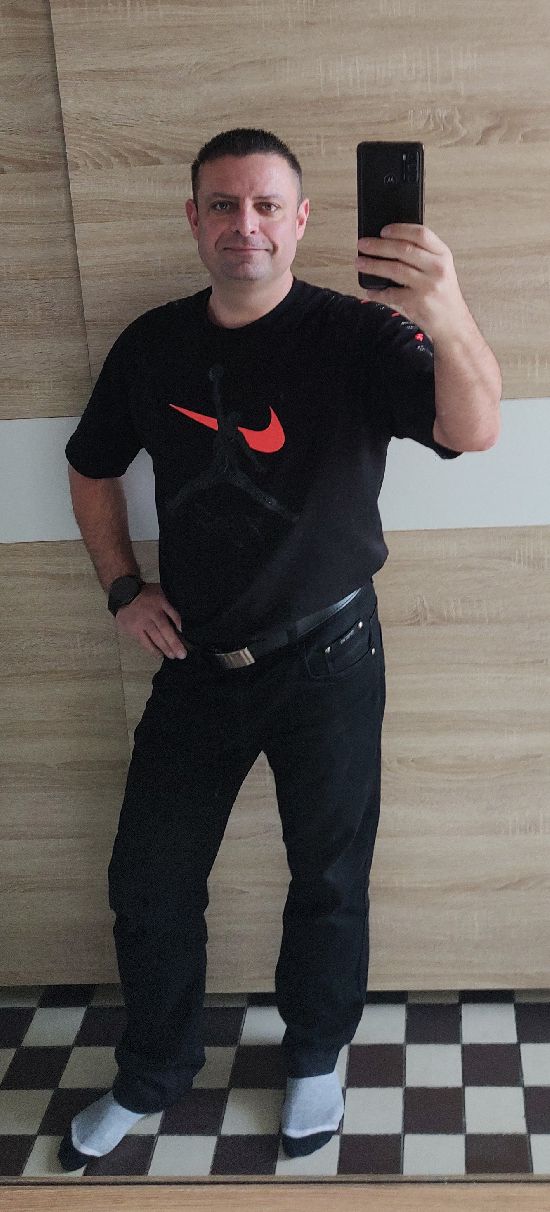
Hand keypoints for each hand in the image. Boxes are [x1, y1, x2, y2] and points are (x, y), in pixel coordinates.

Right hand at [115, 582, 187, 658]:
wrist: (124, 594)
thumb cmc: (147, 596)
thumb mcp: (161, 592)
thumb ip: (171, 603)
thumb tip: (185, 618)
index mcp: (161, 602)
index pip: (173, 614)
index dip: (181, 624)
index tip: (188, 635)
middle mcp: (152, 612)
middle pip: (165, 628)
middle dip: (174, 642)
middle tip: (182, 654)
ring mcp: (143, 622)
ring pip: (155, 637)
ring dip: (165, 648)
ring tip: (173, 656)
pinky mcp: (134, 629)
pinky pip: (145, 642)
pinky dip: (152, 650)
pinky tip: (160, 655)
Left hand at [355, 223, 470, 341]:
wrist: (453, 323)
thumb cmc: (442, 293)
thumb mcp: (440, 269)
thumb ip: (423, 255)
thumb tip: (390, 243)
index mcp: (443, 254)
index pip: (421, 234)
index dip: (400, 229)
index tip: (383, 230)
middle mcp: (437, 267)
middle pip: (403, 249)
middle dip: (378, 245)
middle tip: (362, 244)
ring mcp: (428, 285)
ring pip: (395, 269)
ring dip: (373, 265)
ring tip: (360, 263)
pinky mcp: (418, 302)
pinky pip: (391, 294)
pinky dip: (378, 292)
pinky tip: (370, 290)